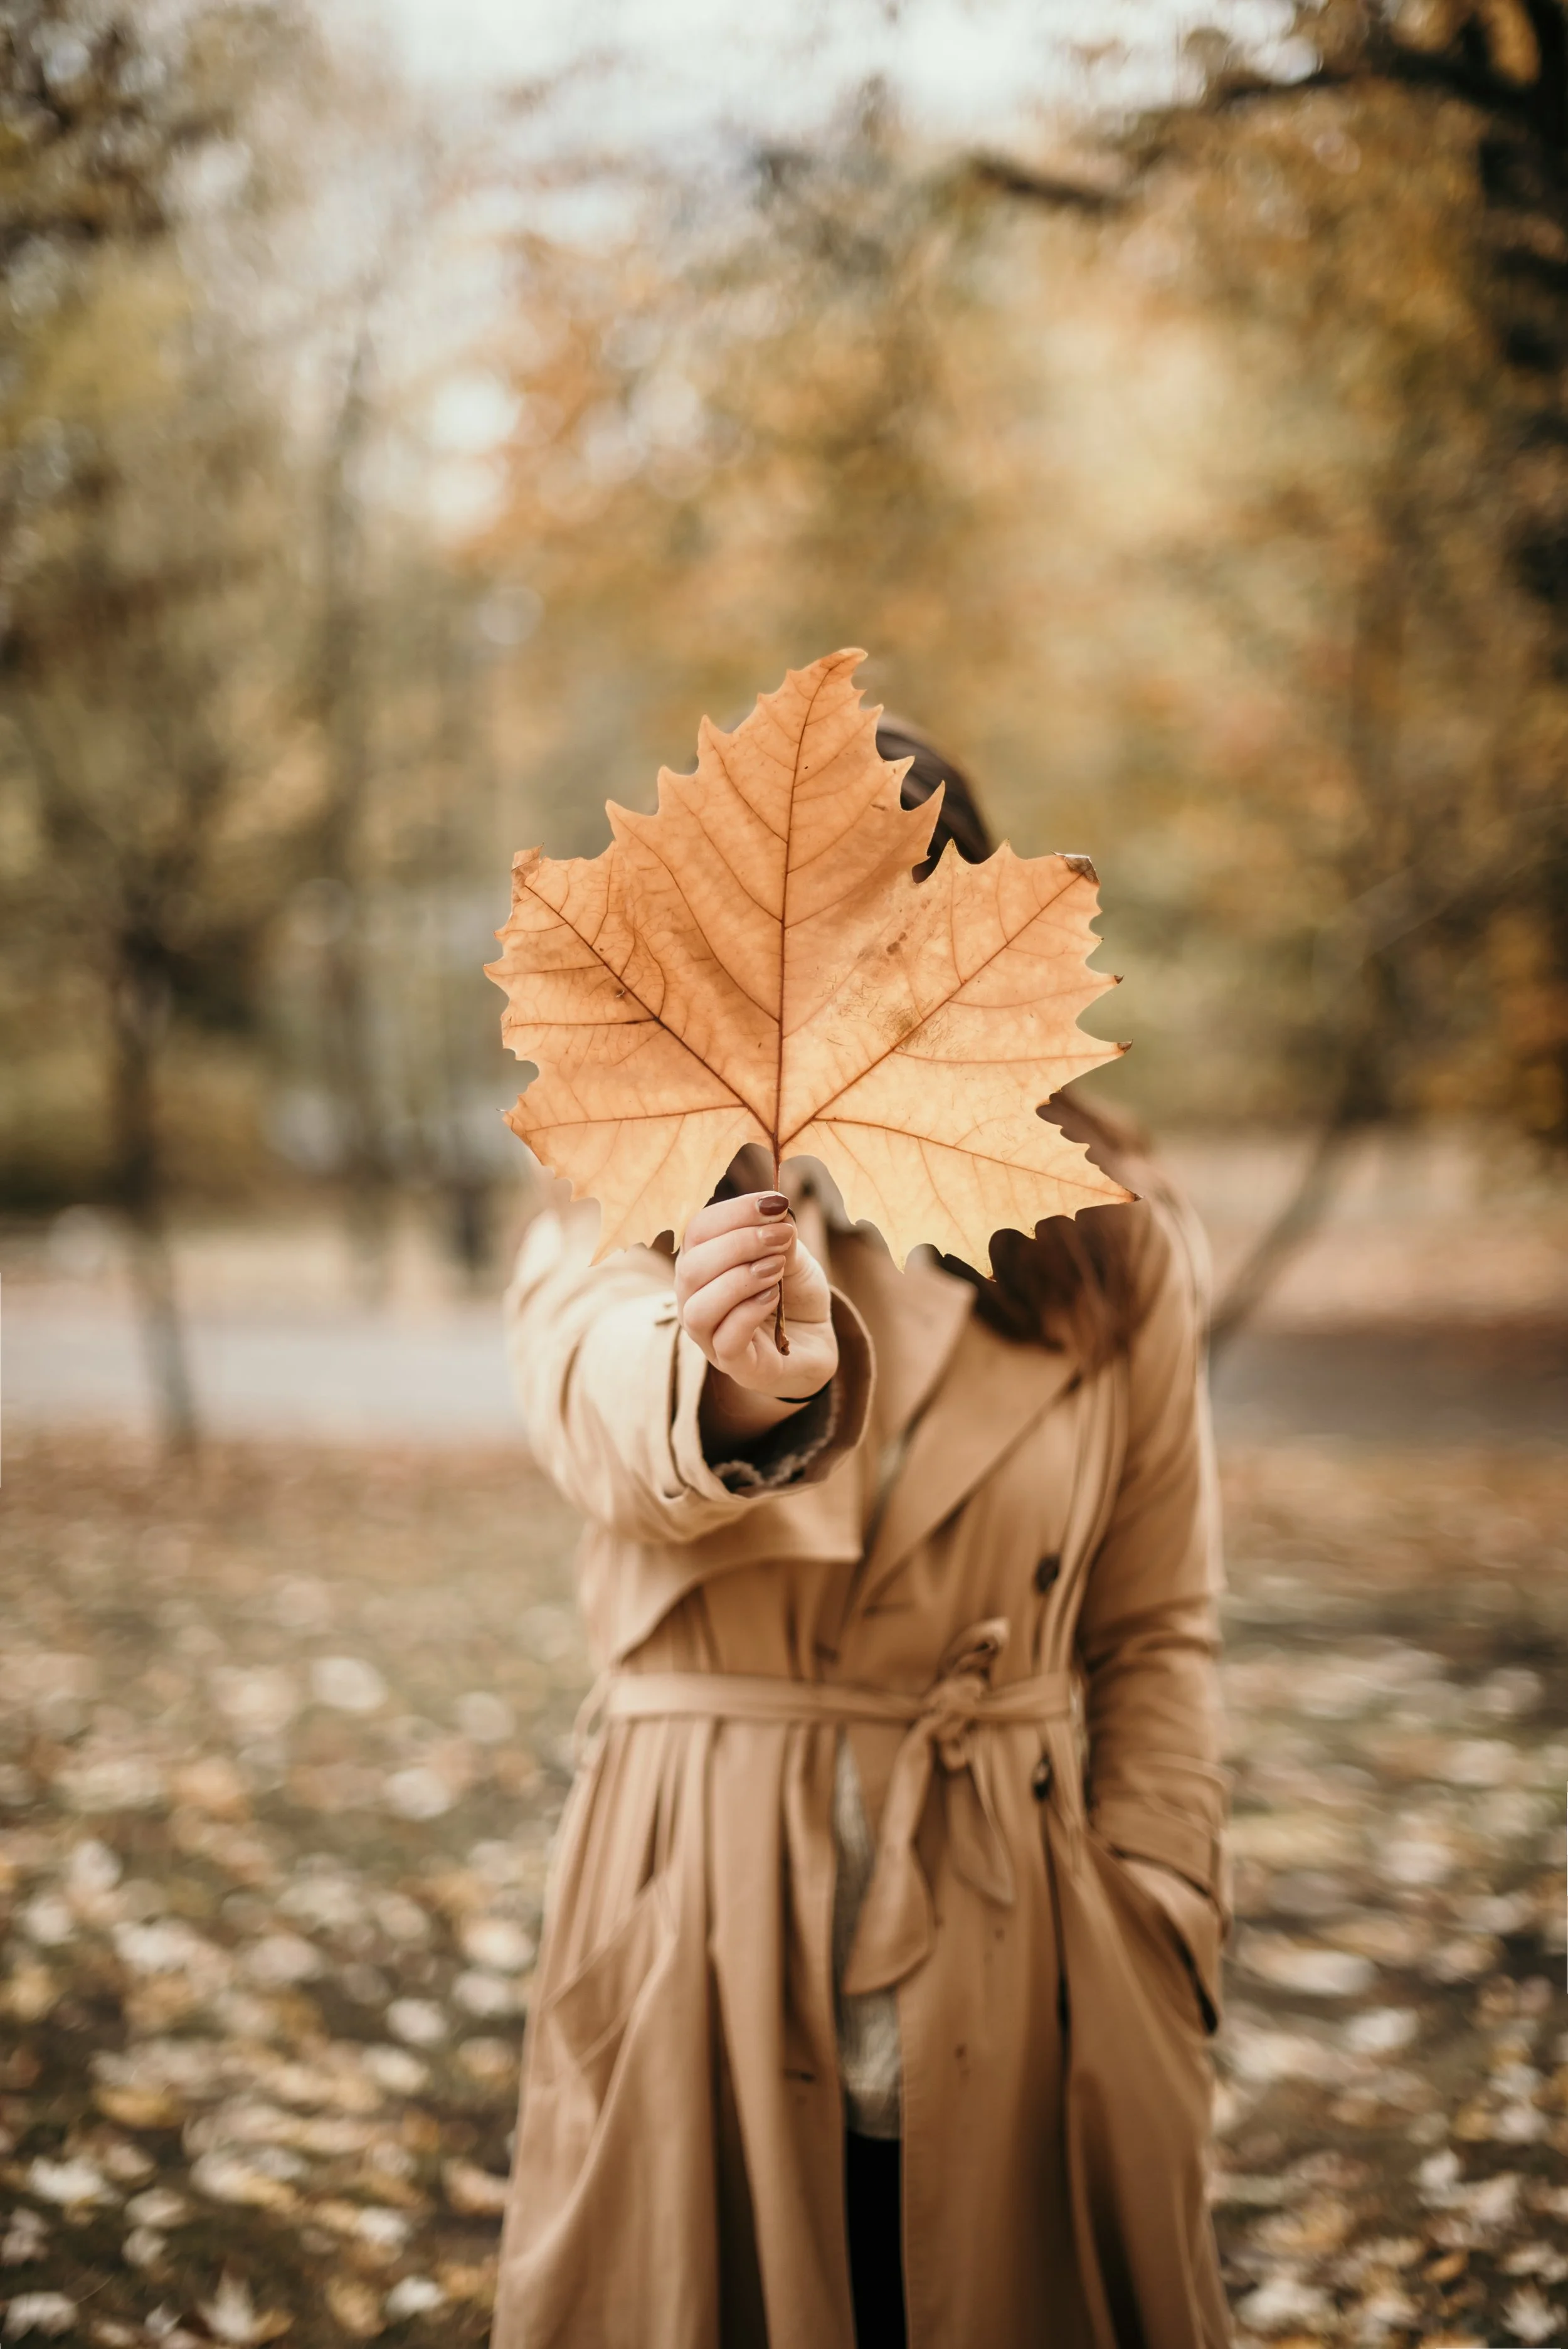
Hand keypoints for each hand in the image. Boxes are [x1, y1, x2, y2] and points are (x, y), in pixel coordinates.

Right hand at [675, 1190, 838, 1448]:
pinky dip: (750, 1311)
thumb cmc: (794, 1296)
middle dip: (739, 1244)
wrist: (816, 1343)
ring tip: (777, 1268)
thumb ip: (780, 1239)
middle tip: (781, 1236)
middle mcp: (695, 1299)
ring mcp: (709, 1336)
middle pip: (692, 1267)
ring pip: (700, 1307)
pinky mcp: (734, 1364)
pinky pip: (726, 1339)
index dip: (733, 1212)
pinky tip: (774, 1296)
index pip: (698, 1231)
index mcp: (703, 1264)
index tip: (775, 1202)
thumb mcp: (792, 1259)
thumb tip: (774, 1215)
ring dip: (740, 1279)